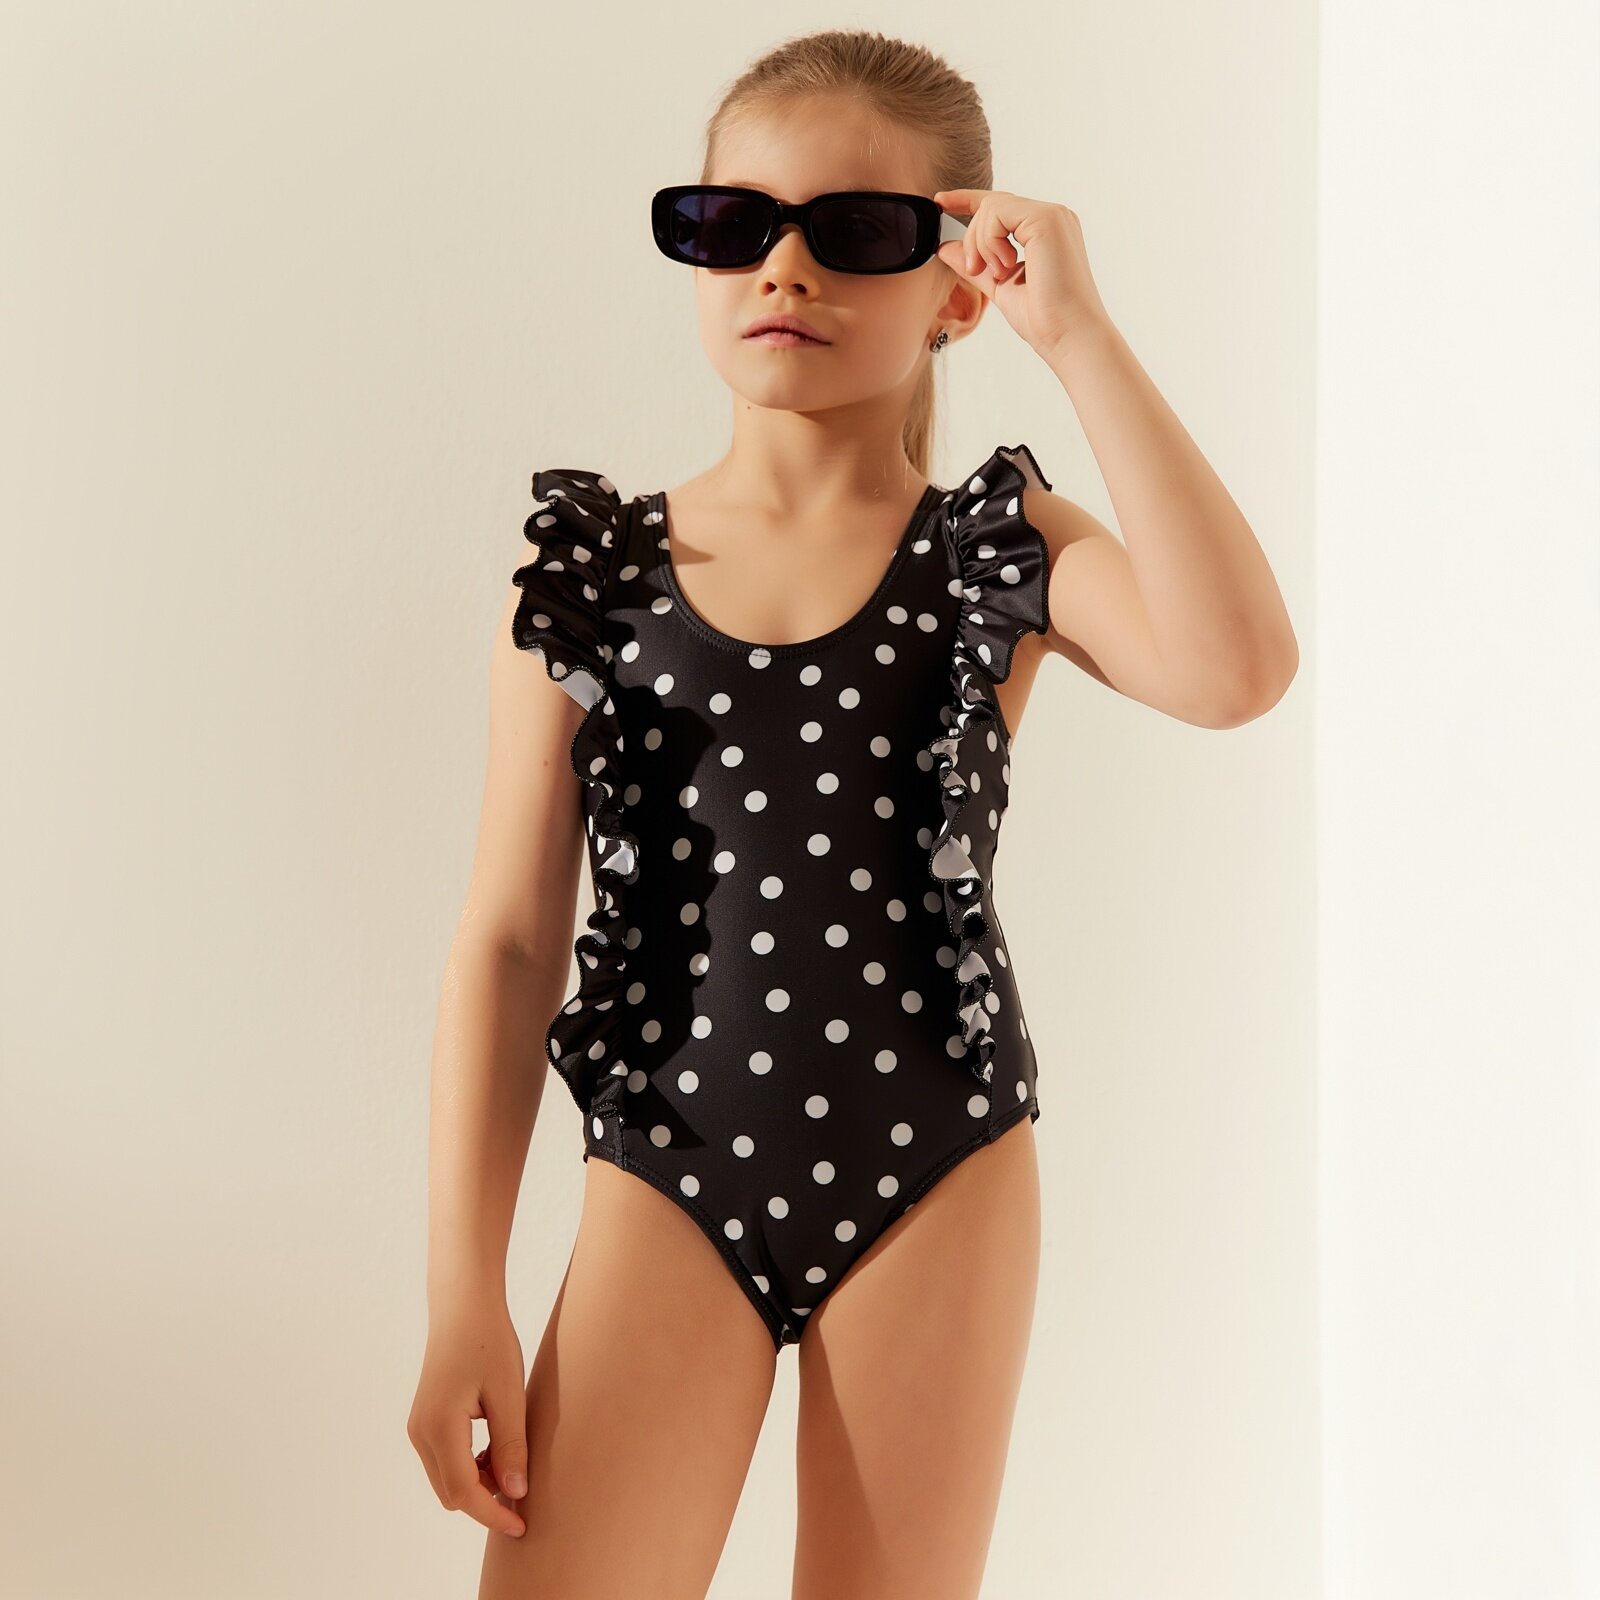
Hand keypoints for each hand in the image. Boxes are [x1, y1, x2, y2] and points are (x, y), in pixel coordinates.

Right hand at [407, 1301, 529, 1538]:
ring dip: (479, 1483)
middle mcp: (421, 1433)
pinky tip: (497, 1447)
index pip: (465, 1492)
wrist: (463, 1306)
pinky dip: (470, 1466)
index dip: (493, 1514)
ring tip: (514, 1461)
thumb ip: (511, 1445)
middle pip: (452, 1492)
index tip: (522, 1525)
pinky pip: (445, 1461)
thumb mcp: (509, 1394)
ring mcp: (419, 1427)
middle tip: (524, 1490)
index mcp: (439, 1427)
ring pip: (448, 1479)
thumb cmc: (489, 1343)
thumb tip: (515, 1492)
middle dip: (486, 1500)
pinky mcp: (425, 1420)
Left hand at [933, 188, 1110, 360]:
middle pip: (991, 205)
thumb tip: (945, 248)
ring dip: (981, 244)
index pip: (1001, 205)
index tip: (940, 201)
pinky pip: (997, 213)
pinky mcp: (1046, 219)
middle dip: (972, 238)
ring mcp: (1052, 215)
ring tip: (998, 273)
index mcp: (1045, 231)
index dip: (967, 199)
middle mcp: (1052, 217)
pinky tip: (1005, 266)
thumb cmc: (1044, 320)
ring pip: (992, 207)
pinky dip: (989, 242)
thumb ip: (976, 266)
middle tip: (974, 270)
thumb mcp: (1000, 287)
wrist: (1069, 336)